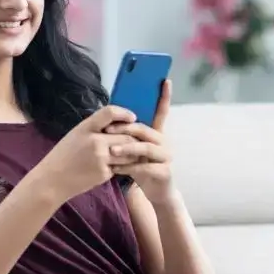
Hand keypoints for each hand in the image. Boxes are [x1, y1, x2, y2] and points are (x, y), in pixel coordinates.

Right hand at [31, 104, 138, 201]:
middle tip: (137, 142)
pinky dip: (121, 167)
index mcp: (86, 127)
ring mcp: (100, 158)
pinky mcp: (104, 173)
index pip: (110, 112)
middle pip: (127, 136)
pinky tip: (115, 168)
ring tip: (130, 155)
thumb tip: (119, 124)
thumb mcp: (76, 134)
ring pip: (128, 153)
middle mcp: (95, 141)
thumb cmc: (64, 155)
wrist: (52, 180)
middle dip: (134, 140)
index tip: (133, 118)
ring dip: (132, 154)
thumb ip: (96, 129)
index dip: (124, 113)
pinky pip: (120, 167)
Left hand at [104, 79, 174, 203]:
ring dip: (126, 148)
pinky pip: (144, 167)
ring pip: (145, 148)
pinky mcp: (164, 172)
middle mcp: (164, 142)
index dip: (165, 96)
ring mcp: (166, 157)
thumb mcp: (135, 150)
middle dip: (125, 129)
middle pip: (145, 130)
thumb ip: (129, 136)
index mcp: (157, 134)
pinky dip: (127, 168)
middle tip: (107, 130)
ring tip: (110, 151)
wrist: (156, 193)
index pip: (162, 111)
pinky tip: (114, 169)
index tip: (165, 80)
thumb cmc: (142, 168)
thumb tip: (111, 120)